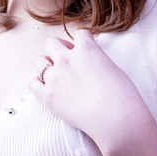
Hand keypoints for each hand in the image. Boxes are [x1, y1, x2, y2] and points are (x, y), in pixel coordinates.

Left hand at [28, 29, 151, 152]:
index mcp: (86, 49)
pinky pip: (32, 83)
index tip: (84, 51)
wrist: (117, 120)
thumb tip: (91, 62)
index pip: (80, 35)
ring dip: (46, 65)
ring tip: (55, 75)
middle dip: (59, 50)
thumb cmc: (123, 97)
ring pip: (38, 61)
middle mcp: (67, 58)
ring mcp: (55, 76)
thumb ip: (97, 60)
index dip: (83, 43)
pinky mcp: (47, 95)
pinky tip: (48, 89)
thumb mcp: (114, 69)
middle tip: (68, 62)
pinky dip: (38, 84)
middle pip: (52, 43)